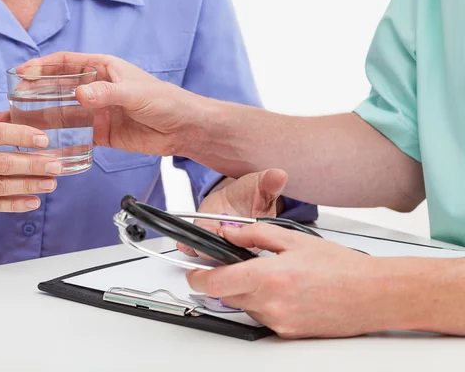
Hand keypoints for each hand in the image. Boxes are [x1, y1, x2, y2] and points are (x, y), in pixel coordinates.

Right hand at [18, 53, 207, 156]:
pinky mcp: (103, 133)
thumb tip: (80, 95)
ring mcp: (98, 112)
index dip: (43, 65)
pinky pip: (78, 135)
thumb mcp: (135, 93)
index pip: (66, 63)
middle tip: (16, 98)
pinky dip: (64, 138)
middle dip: (38, 91)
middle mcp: (97, 90)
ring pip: (66, 112)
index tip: (22, 71)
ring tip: (24, 123)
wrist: (183, 128)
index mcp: (104, 70)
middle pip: (61, 87)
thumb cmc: (165, 101)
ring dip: (47, 116)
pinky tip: (49, 143)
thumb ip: (107, 94)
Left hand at [177, 169, 287, 257]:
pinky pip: (196, 249)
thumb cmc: (253, 194)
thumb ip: (270, 183)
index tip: (224, 230)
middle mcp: (239, 246)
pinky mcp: (207, 242)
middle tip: (210, 233)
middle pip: (227, 255)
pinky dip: (188, 247)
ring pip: (210, 255)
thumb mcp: (263, 185)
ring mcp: (221, 245)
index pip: (247, 248)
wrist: (237, 195)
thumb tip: (279, 175)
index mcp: (257, 238)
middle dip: (216, 247)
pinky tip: (183, 244)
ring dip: (201, 248)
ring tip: (194, 240)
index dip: (235, 242)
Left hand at [186, 222, 387, 338]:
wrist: (372, 295)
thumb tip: (230, 233)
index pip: (216, 283)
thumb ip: (255, 236)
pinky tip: (288, 291)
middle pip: (227, 295)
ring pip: (245, 307)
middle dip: (227, 281)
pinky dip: (265, 304)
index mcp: (269, 277)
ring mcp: (278, 322)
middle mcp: (270, 304)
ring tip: (277, 277)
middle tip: (243, 266)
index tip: (194, 273)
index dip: (198, 278)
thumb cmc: (341, 268)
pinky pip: (263, 317)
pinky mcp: (287, 333)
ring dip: (248, 292)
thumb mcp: (294, 240)